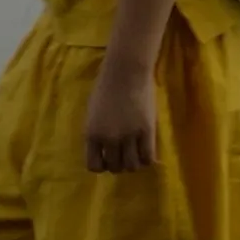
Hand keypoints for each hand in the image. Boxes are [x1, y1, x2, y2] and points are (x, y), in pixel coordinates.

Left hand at [81, 39, 168, 177]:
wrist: (126, 72)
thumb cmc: (106, 87)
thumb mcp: (92, 114)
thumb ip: (97, 133)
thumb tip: (103, 150)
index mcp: (91, 135)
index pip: (94, 166)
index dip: (102, 165)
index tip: (108, 158)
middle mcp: (109, 139)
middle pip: (115, 167)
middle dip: (119, 164)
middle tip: (124, 155)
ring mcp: (128, 136)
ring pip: (132, 166)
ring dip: (134, 163)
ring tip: (136, 154)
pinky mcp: (146, 131)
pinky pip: (148, 157)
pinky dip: (147, 160)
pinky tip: (147, 151)